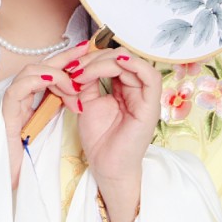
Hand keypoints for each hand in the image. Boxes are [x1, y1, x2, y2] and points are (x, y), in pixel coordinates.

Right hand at [2, 41, 90, 188]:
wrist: (12, 174)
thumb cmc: (28, 152)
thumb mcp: (49, 121)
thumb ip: (58, 103)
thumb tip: (76, 89)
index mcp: (30, 96)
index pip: (48, 70)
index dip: (66, 59)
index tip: (86, 51)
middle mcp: (19, 93)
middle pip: (41, 66)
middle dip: (64, 56)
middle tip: (85, 50)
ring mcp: (11, 101)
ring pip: (30, 72)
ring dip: (54, 74)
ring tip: (72, 85)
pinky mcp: (5, 111)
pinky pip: (19, 89)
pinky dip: (37, 82)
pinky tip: (54, 83)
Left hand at [70, 47, 160, 221]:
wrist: (105, 165)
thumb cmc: (98, 137)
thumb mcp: (87, 101)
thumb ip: (87, 80)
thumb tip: (80, 61)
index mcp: (122, 87)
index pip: (111, 59)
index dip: (91, 57)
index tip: (70, 66)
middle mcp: (136, 89)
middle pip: (120, 57)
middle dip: (94, 58)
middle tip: (74, 70)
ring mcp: (145, 97)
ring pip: (131, 63)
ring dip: (104, 62)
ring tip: (83, 73)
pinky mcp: (150, 107)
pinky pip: (150, 78)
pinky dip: (134, 65)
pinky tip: (116, 63)